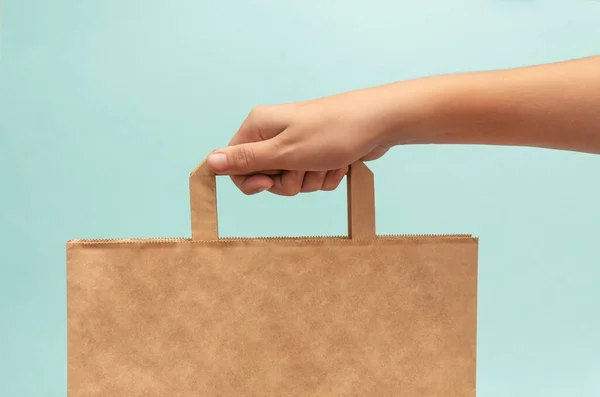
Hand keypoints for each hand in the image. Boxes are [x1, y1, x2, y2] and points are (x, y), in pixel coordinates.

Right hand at [207, 88, 399, 195]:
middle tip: (304, 166)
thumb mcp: (284, 152)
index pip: (235, 163)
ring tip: (326, 161)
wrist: (380, 123)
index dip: (250, 180)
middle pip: (265, 176)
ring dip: (310, 179)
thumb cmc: (332, 132)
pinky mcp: (317, 153)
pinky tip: (339, 163)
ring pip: (291, 181)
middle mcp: (275, 133)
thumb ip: (246, 160)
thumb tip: (209, 162)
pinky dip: (326, 176)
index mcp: (259, 127)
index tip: (268, 182)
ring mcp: (298, 143)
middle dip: (287, 181)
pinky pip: (312, 179)